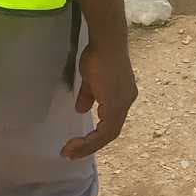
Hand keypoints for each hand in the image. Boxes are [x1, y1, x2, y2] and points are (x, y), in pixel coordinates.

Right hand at [60, 40, 137, 159]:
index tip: (74, 145)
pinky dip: (92, 139)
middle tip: (69, 153)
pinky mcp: (118, 104)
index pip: (110, 123)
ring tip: (69, 151)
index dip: (94, 137)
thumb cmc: (98, 55)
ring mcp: (124, 103)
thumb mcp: (91, 80)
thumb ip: (89, 95)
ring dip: (88, 146)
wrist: (106, 42)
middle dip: (89, 146)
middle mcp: (126, 102)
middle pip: (110, 132)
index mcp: (122, 97)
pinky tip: (78, 142)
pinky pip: (107, 130)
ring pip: (109, 133)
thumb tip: (81, 109)